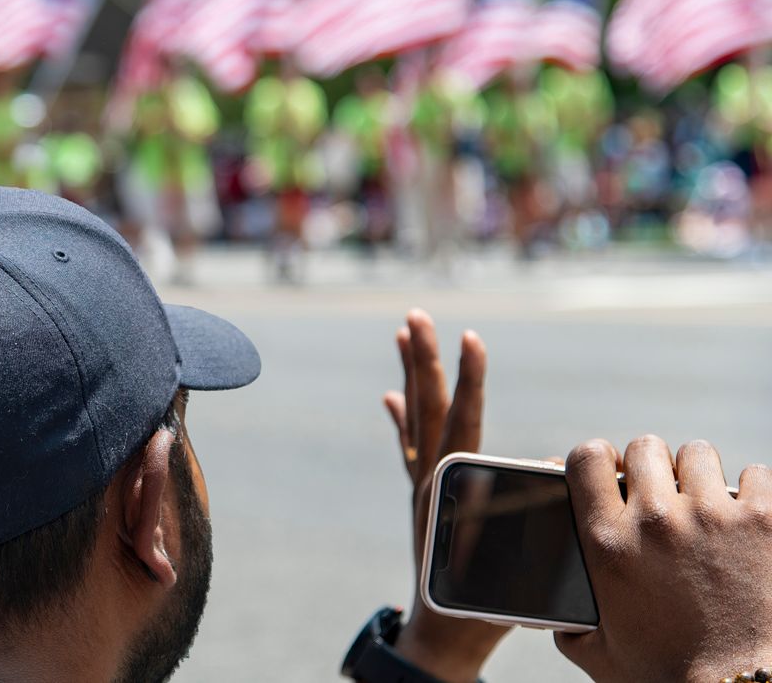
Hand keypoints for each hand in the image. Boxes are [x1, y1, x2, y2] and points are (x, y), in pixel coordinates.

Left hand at [380, 309, 508, 682]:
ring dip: (411, 373)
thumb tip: (553, 464)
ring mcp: (422, 483)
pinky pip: (408, 447)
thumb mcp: (518, 555)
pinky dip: (402, 418)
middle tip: (415, 314)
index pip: (463, 419)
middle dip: (424, 359)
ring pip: (416, 417)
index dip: (468, 379)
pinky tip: (391, 394)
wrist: (445, 629)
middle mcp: (431, 478)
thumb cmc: (487, 601)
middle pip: (429, 406)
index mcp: (452, 487)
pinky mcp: (420, 493)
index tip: (470, 336)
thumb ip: (535, 507)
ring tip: (401, 332)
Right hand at [558, 437, 771, 681]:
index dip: (597, 458)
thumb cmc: (670, 679)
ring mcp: (713, 516)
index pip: (586, 458)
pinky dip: (752, 493)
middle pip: (645, 447)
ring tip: (707, 506)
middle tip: (663, 494)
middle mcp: (655, 521)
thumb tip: (554, 615)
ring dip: (700, 475)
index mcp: (607, 544)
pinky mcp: (765, 521)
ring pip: (698, 454)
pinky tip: (748, 518)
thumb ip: (569, 626)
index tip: (610, 469)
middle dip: (652, 466)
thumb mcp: (600, 654)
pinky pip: (755, 475)